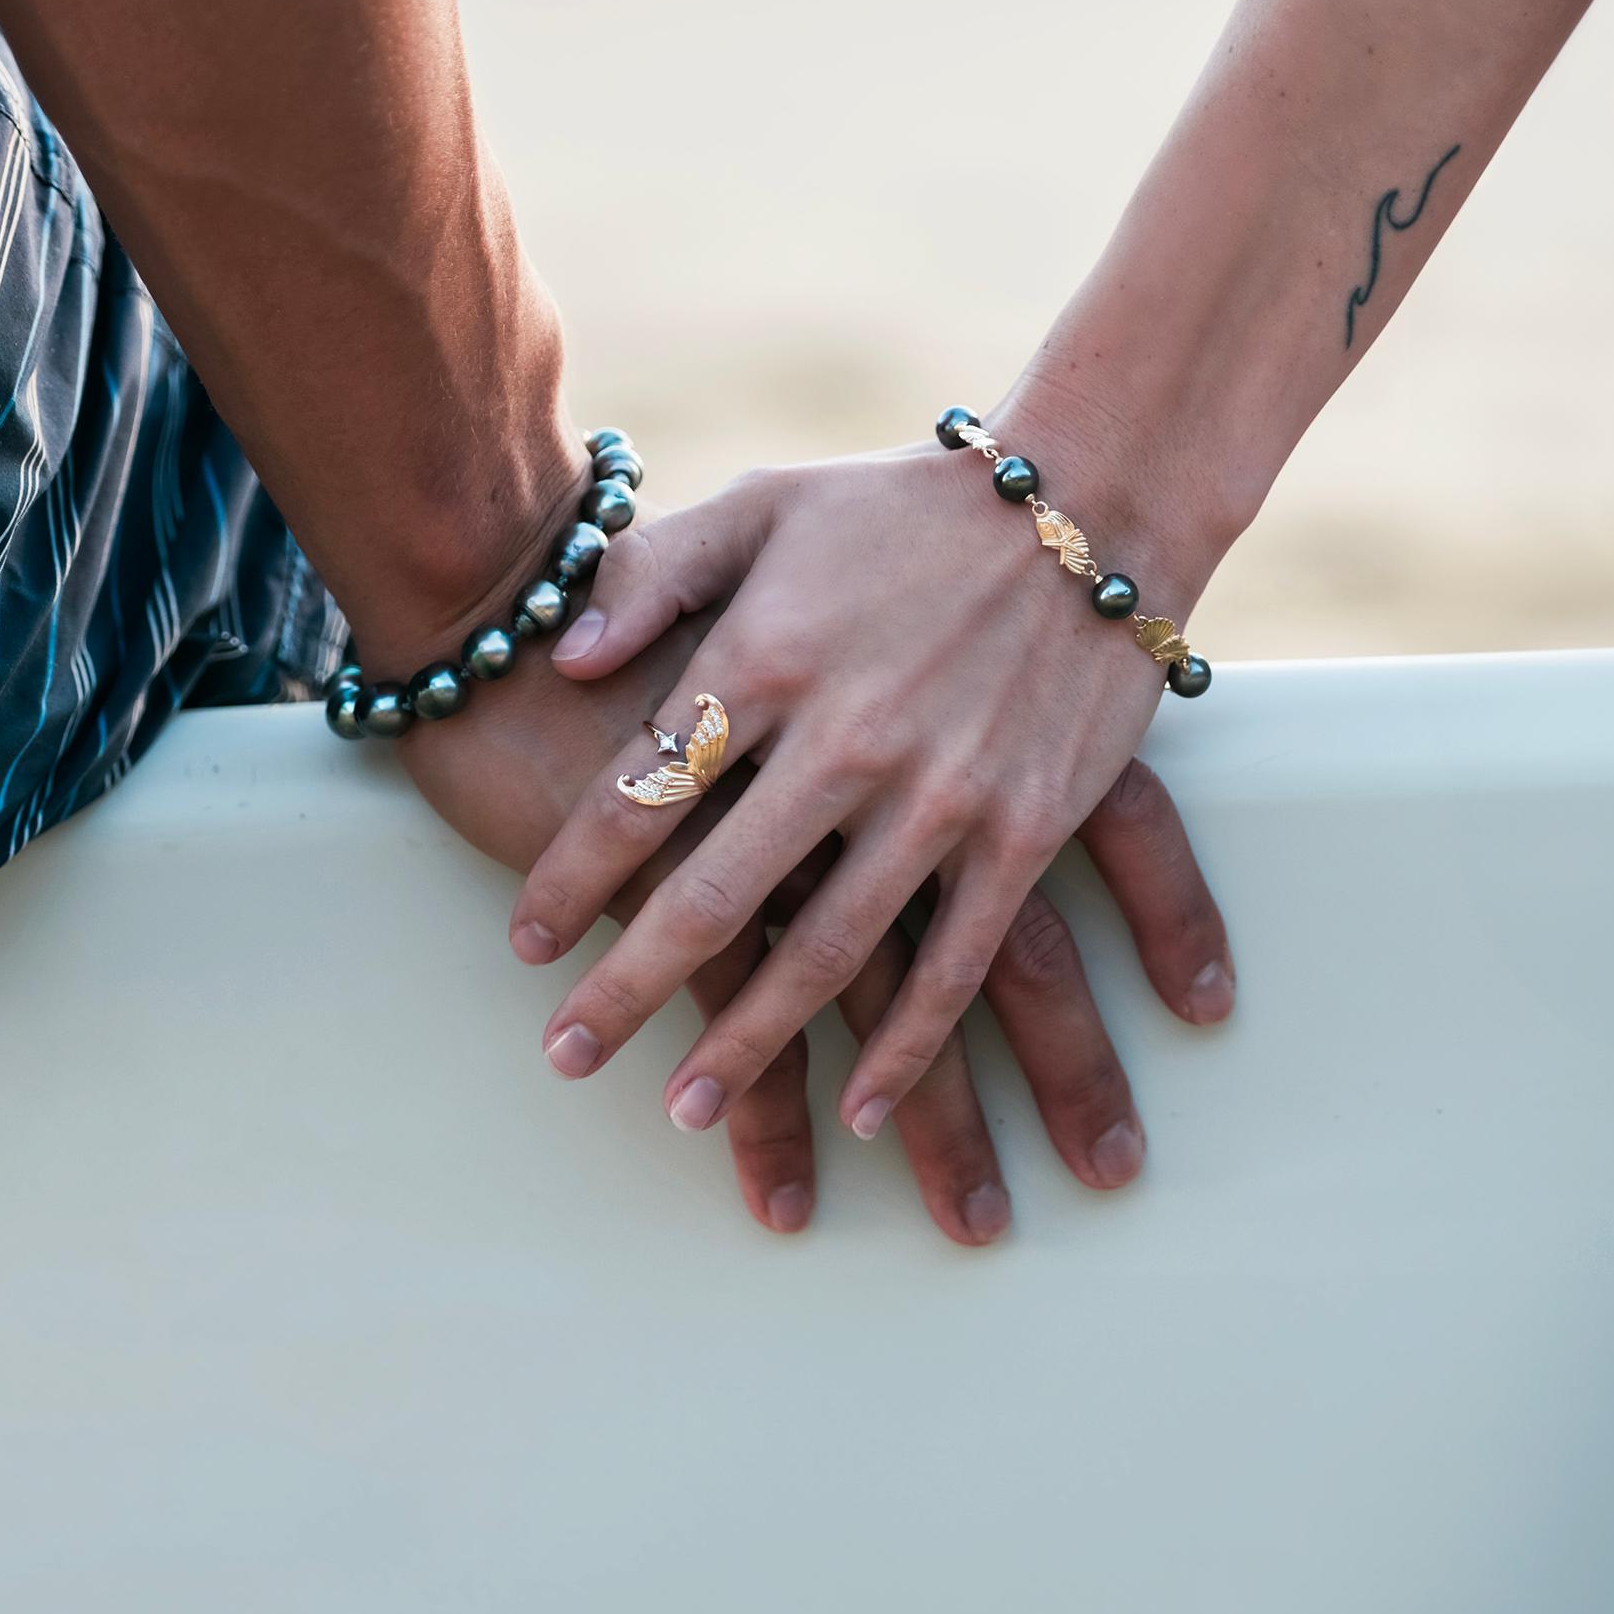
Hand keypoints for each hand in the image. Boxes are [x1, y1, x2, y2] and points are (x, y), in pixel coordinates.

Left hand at [509, 437, 1226, 1142]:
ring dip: (753, 1043)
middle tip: (566, 1057)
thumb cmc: (907, 504)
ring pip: (830, 953)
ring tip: (684, 1108)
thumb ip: (654, 573)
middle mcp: (846, 736)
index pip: (640, 792)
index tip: (524, 946)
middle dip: (630, 989)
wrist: (1089, 501)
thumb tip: (561, 660)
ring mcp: (941, 793)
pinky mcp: (1025, 830)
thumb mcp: (766, 503)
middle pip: (716, 895)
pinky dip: (909, 1048)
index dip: (570, 877)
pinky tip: (863, 1112)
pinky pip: (958, 963)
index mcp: (766, 653)